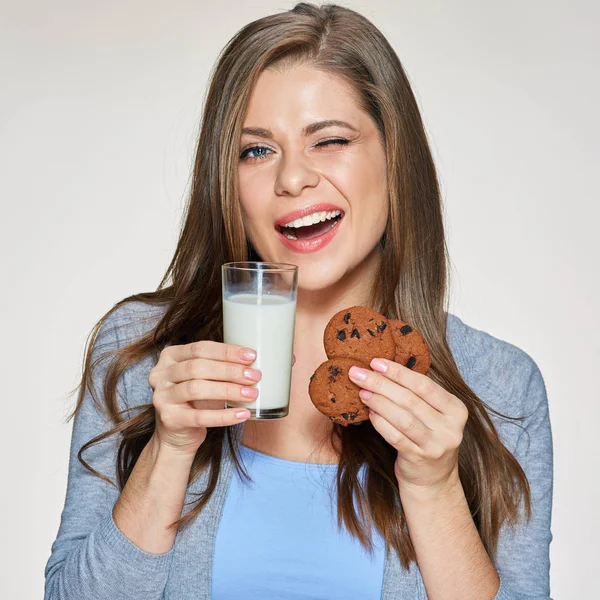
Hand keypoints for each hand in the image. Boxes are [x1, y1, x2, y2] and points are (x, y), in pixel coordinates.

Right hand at [148, 341, 260, 455]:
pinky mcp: (169, 419)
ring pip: (197, 388)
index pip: (200, 348)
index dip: (227, 351)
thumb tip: (252, 363)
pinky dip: (224, 416)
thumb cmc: (196, 400)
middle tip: (254, 376)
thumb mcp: (204, 378)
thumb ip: (219, 366)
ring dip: (228, 390)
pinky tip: (242, 414)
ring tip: (251, 394)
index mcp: (170, 356)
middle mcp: (160, 374)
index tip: (251, 356)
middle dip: (230, 371)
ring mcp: (161, 397)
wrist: (178, 435)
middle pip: (198, 367)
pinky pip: (200, 417)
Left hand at [348, 358, 467, 491]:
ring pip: (402, 417)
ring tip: (362, 391)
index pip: (423, 385)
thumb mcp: (433, 414)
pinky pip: (395, 436)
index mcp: (456, 409)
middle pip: (410, 399)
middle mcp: (450, 427)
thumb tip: (382, 368)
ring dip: (378, 402)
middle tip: (358, 373)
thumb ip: (417, 394)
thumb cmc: (427, 437)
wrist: (433, 479)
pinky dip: (380, 422)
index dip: (398, 372)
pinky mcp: (419, 458)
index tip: (375, 362)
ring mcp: (436, 445)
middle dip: (381, 383)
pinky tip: (369, 412)